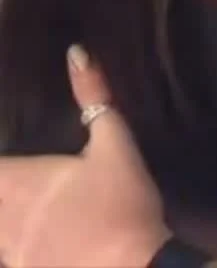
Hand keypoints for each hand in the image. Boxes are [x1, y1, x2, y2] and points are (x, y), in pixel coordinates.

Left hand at [0, 46, 169, 266]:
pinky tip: (37, 236)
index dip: (1, 160)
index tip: (9, 155)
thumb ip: (93, 96)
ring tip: (24, 203)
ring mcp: (13, 255)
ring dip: (7, 215)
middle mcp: (3, 221)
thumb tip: (76, 51)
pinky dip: (15, 242)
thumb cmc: (121, 202)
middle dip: (4, 184)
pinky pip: (11, 255)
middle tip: (20, 175)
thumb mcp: (115, 142)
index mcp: (15, 183)